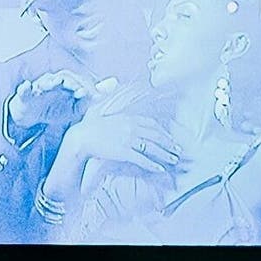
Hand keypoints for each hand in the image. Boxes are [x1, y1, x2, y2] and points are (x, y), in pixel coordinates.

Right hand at [60, 109, 186, 180]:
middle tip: (178, 150)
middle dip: (169, 143)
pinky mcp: (124, 152)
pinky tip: (160, 169)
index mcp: (129, 118)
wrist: (81, 137)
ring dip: (165, 155)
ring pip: (152, 148)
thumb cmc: (91, 126)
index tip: (169, 138)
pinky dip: (152, 165)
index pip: (152, 124)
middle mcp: (132, 128)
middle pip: (156, 136)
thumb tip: (117, 90)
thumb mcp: (108, 112)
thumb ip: (115, 105)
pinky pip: (142, 159)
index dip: (163, 132)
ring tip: (174, 160)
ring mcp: (128, 140)